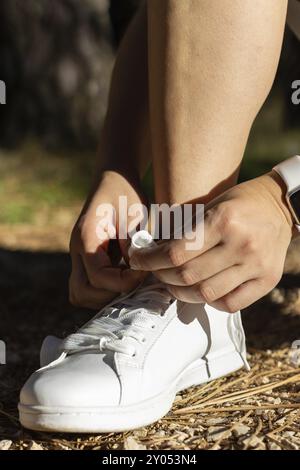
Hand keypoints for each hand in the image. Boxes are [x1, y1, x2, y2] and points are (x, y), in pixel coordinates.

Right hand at [69, 171, 145, 308]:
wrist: (114, 178)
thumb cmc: (125, 191)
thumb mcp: (132, 212)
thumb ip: (131, 241)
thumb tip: (135, 269)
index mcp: (86, 237)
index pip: (98, 276)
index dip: (123, 282)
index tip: (144, 271)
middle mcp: (78, 250)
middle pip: (81, 292)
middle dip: (109, 295)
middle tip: (134, 283)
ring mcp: (80, 257)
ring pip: (81, 293)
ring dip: (105, 296)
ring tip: (130, 283)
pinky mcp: (87, 260)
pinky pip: (89, 286)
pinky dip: (105, 291)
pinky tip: (126, 279)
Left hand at [130, 172, 293, 311]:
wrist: (280, 205)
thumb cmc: (239, 203)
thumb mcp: (211, 205)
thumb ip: (185, 231)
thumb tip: (154, 252)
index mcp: (224, 221)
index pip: (176, 253)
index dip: (151, 261)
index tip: (139, 261)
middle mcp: (241, 244)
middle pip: (188, 275)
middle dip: (162, 276)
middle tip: (154, 271)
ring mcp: (256, 265)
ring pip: (206, 293)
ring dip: (181, 292)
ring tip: (173, 284)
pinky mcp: (267, 281)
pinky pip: (230, 304)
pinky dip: (210, 301)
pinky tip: (201, 290)